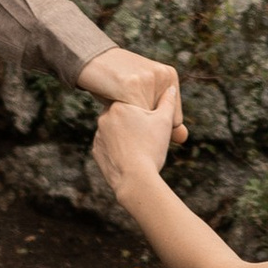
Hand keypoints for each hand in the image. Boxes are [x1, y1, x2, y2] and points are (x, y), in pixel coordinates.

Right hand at [78, 45, 184, 140]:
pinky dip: (124, 120)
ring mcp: (149, 79)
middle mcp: (164, 75)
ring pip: (147, 120)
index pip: (174, 118)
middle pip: (161, 121)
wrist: (92, 59)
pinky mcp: (132, 87)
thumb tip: (183, 138)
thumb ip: (164, 115)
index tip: (138, 122)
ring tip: (118, 104)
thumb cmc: (118, 82)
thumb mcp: (144, 93)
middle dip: (144, 126)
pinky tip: (113, 104)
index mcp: (170, 75)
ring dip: (133, 124)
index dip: (153, 127)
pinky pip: (134, 116)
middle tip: (126, 114)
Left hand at [92, 93, 179, 207]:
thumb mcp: (164, 122)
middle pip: (122, 116)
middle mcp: (103, 118)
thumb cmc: (151, 148)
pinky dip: (117, 150)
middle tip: (146, 137)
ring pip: (114, 131)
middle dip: (133, 124)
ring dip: (124, 136)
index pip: (131, 103)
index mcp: (119, 106)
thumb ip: (167, 102)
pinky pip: (108, 146)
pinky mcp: (96, 152)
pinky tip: (129, 158)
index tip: (150, 123)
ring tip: (139, 150)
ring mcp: (98, 136)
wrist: (135, 179)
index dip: (143, 113)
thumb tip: (171, 88)